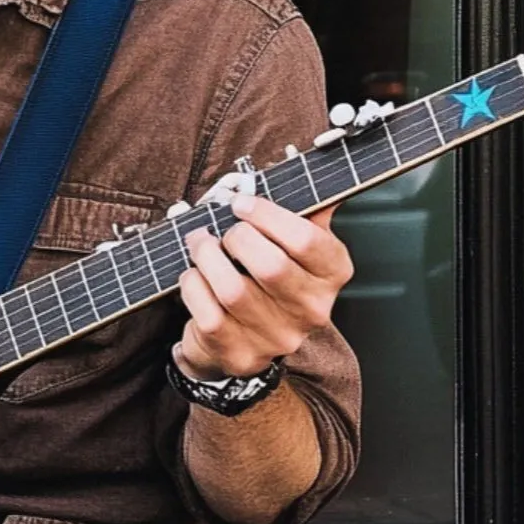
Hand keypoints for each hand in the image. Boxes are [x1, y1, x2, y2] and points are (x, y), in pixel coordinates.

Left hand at [177, 196, 351, 379]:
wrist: (243, 337)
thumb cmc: (267, 277)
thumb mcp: (293, 242)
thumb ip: (302, 209)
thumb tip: (307, 171)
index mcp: (331, 274)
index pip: (306, 239)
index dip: (266, 214)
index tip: (241, 203)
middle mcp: (312, 310)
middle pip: (271, 266)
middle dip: (236, 237)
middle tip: (223, 231)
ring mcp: (277, 336)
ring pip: (233, 289)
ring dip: (207, 258)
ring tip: (201, 246)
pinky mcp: (240, 352)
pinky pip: (207, 311)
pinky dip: (192, 285)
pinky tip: (195, 277)